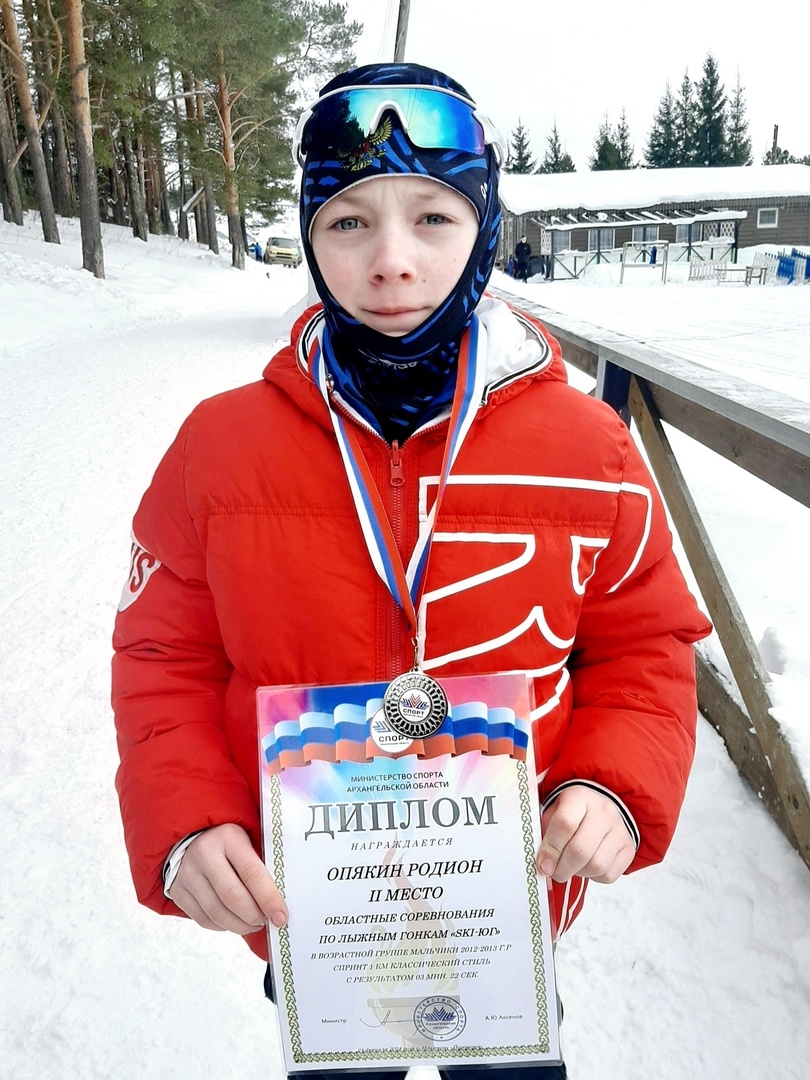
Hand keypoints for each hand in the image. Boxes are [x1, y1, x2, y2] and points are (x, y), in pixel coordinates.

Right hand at [167, 823, 287, 934]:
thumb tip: (278, 903)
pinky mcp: (177, 891)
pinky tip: (234, 922)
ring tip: (253, 924)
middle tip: (266, 921)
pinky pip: (203, 919)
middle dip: (254, 916)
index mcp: (228, 837)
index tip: (281, 917)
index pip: (252, 873)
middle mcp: (204, 854)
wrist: (192, 836)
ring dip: (240, 926)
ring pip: (217, 913)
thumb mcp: (247, 840)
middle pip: (232, 897)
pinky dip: (222, 927)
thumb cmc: (229, 842)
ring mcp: (187, 874)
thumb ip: (260, 865)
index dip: (269, 899)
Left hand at [536, 786, 635, 883]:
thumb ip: (545, 834)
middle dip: (562, 868)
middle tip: (554, 872)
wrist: (600, 809)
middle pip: (581, 849)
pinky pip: (609, 875)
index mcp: (579, 797)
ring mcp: (619, 830)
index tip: (543, 865)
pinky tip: (587, 866)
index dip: (551, 849)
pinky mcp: (628, 849)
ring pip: (596, 865)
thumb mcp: (553, 813)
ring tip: (571, 867)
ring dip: (578, 873)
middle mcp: (603, 811)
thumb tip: (543, 864)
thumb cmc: (572, 814)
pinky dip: (594, 878)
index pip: (565, 823)